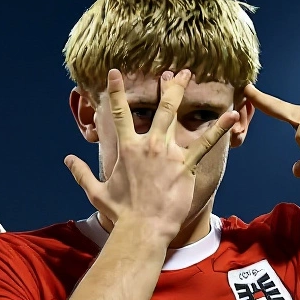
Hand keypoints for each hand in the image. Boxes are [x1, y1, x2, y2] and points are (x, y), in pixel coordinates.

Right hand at [65, 69, 238, 238]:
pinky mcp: (185, 166)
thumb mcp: (95, 192)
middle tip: (176, 71)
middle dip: (168, 86)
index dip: (115, 91)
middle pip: (159, 107)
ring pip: (177, 115)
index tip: (115, 73)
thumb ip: (81, 172)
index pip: (119, 113)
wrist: (143, 228)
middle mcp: (147, 145)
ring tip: (191, 77)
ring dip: (183, 94)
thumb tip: (67, 159)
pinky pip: (204, 143)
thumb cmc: (120, 213)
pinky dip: (219, 128)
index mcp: (126, 149)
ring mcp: (168, 153)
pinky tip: (232, 115)